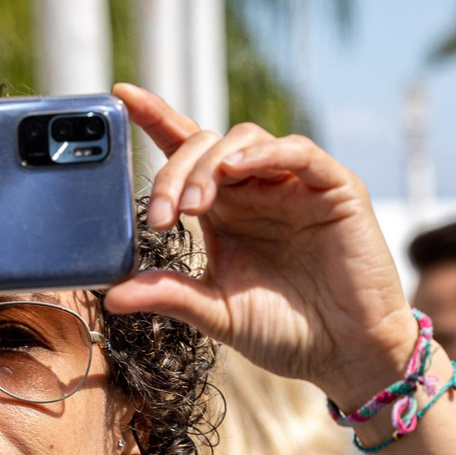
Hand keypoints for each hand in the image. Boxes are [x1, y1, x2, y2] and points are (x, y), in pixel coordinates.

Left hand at [106, 84, 415, 404]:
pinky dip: (265, 153)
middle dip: (176, 172)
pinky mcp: (334, 189)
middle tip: (162, 217)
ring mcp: (295, 186)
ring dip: (210, 165)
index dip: (156, 120)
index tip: (121, 98)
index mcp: (225, 212)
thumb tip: (111, 296)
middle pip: (206, 146)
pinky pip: (298, 152)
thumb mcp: (217, 313)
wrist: (344, 355)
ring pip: (244, 140)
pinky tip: (236, 169)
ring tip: (194, 205)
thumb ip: (169, 295)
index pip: (186, 154)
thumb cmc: (285, 333)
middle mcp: (257, 190)